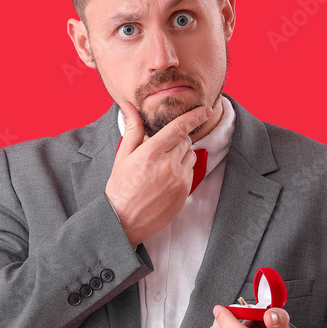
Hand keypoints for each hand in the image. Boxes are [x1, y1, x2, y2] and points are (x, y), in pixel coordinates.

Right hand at [105, 102, 211, 247]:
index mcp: (151, 152)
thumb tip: (129, 106)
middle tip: (161, 148)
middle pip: (185, 140)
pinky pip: (190, 171)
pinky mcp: (184, 191)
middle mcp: (168, 164)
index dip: (195, 116)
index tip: (205, 110)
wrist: (124, 221)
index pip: (179, 127)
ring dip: (181, 154)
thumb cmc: (120, 188)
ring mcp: (178, 179)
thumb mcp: (122, 156)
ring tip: (162, 165)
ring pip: (190, 155)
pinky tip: (166, 178)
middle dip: (177, 139)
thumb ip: (132, 129)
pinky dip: (182, 169)